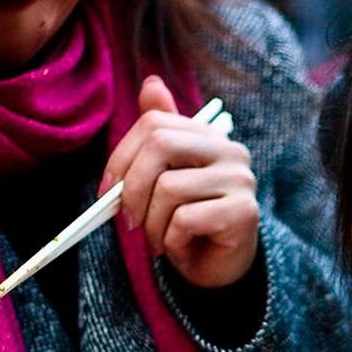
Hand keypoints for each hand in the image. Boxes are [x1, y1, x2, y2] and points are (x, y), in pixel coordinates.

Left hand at [103, 76, 259, 288]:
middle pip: (161, 145)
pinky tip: (178, 247)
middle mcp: (231, 151)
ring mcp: (241, 180)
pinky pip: (185, 219)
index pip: (154, 124)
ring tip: (157, 240)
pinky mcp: (244, 213)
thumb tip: (150, 83)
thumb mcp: (165, 176)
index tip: (107, 191)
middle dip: (131, 187)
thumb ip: (158, 136)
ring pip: (169, 188)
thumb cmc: (187, 222)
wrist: (219, 268)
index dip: (121, 157)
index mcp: (209, 136)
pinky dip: (170, 240)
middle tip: (126, 220)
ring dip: (151, 223)